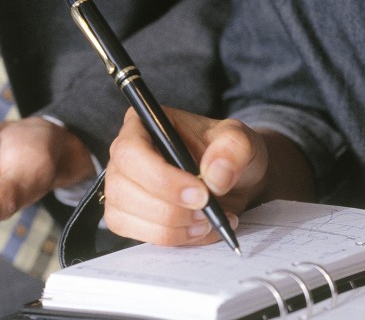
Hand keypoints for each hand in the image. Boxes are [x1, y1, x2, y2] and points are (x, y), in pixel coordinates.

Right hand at [102, 107, 313, 246]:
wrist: (235, 180)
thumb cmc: (229, 153)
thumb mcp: (242, 140)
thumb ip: (233, 148)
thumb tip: (214, 175)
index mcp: (143, 124)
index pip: (130, 152)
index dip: (161, 179)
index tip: (200, 194)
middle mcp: (124, 156)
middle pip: (122, 189)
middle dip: (169, 210)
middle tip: (208, 213)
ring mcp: (122, 188)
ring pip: (126, 218)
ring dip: (171, 229)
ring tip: (209, 221)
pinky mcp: (129, 217)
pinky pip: (139, 236)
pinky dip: (174, 239)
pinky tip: (200, 230)